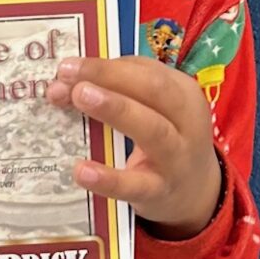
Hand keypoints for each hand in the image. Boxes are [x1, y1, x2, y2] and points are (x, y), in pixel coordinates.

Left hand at [46, 56, 219, 239]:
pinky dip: (108, 178)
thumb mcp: (150, 109)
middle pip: (154, 89)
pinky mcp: (160, 192)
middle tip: (68, 73)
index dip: (104, 66)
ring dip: (115, 109)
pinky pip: (135, 185)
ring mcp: (176, 158)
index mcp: (182, 92)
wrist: (196, 191)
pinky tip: (81, 170)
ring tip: (79, 97)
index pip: (145, 70)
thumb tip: (62, 86)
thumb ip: (111, 92)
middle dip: (109, 76)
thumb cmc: (164, 136)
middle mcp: (186, 121)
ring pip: (152, 130)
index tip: (67, 66)